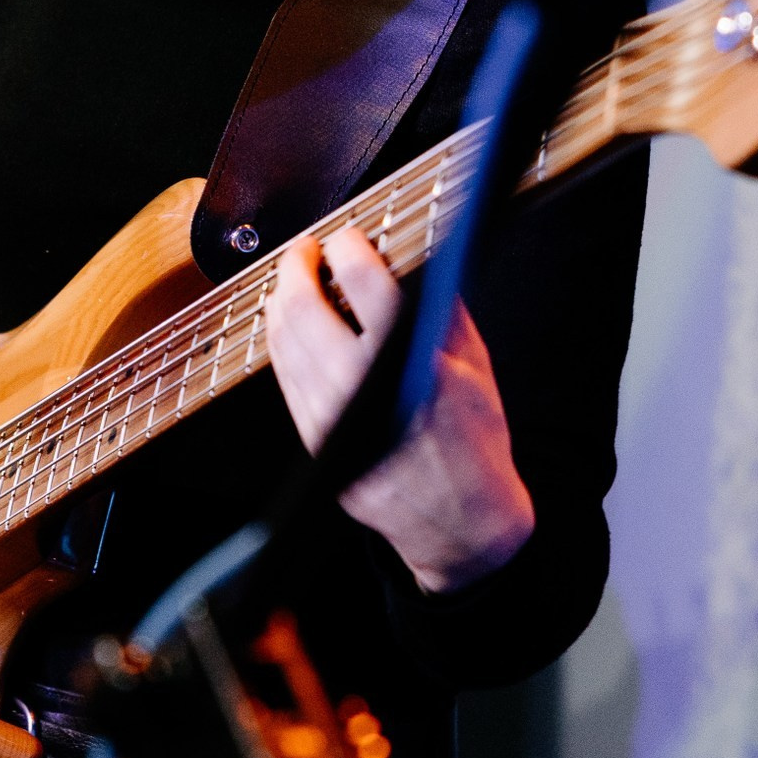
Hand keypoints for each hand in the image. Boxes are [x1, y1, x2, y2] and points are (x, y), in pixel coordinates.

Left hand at [267, 230, 535, 592]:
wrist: (459, 519)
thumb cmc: (474, 440)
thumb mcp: (476, 364)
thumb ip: (440, 307)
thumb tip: (405, 254)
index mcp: (415, 364)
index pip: (365, 283)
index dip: (349, 248)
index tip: (347, 237)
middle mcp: (364, 392)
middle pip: (306, 308)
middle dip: (298, 267)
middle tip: (305, 250)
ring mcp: (332, 421)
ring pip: (284, 343)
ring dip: (282, 301)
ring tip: (293, 281)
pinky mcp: (315, 443)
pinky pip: (285, 379)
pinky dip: (284, 343)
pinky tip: (292, 327)